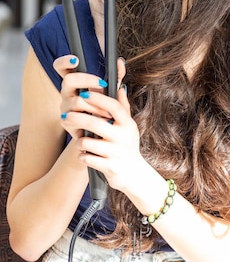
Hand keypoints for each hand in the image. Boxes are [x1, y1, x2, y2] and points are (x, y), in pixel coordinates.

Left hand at [53, 55, 140, 192]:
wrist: (134, 175)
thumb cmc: (127, 146)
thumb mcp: (128, 126)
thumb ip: (123, 107)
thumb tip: (120, 87)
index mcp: (128, 124)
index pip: (114, 106)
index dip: (98, 99)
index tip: (84, 94)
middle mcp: (124, 137)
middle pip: (96, 123)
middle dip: (78, 118)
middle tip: (65, 115)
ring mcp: (116, 153)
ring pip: (87, 142)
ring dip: (80, 142)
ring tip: (81, 142)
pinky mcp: (109, 167)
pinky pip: (86, 158)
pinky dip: (82, 156)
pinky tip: (84, 155)